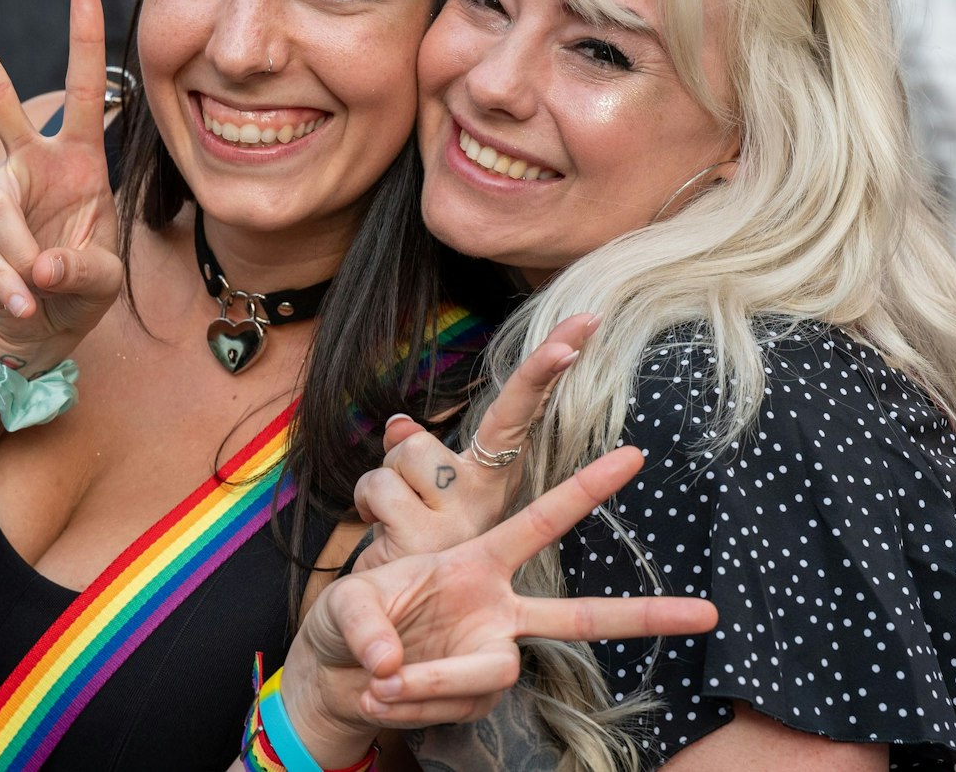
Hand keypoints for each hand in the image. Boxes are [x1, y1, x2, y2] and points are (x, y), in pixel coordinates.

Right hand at [0, 0, 123, 376]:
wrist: (38, 329)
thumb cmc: (81, 291)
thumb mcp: (103, 283)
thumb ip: (82, 272)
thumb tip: (43, 267)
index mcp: (82, 159)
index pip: (86, 92)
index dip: (84, 43)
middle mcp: (33, 162)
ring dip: (11, 260)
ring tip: (36, 300)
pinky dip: (0, 281)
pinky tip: (21, 303)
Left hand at [282, 448, 718, 763]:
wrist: (334, 678)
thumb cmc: (348, 623)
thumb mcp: (344, 607)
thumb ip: (365, 624)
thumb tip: (391, 669)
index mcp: (476, 561)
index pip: (539, 521)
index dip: (585, 489)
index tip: (634, 455)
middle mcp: (496, 608)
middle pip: (580, 617)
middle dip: (645, 615)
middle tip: (710, 615)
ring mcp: (490, 654)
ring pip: (494, 674)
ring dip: (435, 680)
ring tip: (382, 682)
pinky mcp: (473, 696)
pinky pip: (452, 701)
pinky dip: (412, 701)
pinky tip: (381, 695)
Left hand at [351, 314, 598, 571]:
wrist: (391, 638)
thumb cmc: (410, 554)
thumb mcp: (415, 502)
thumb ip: (412, 458)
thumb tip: (398, 421)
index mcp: (491, 486)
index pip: (521, 418)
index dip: (546, 371)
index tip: (584, 325)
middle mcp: (488, 500)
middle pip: (502, 419)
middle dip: (546, 366)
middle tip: (589, 317)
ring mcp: (463, 520)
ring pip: (409, 449)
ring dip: (386, 478)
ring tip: (395, 520)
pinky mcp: (427, 540)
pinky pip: (380, 484)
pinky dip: (366, 505)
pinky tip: (381, 537)